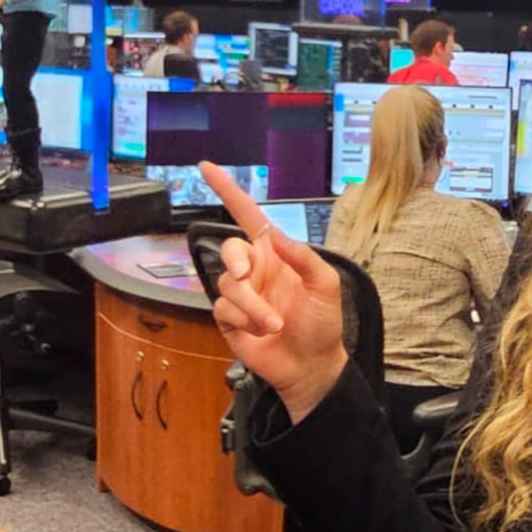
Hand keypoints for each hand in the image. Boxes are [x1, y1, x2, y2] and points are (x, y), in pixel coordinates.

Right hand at [198, 162, 346, 421]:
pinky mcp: (229, 319)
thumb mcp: (324, 285)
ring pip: (227, 284)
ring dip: (252, 305)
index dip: (228, 191)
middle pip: (229, 249)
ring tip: (274, 324)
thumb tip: (274, 233)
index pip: (248, 215)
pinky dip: (244, 320)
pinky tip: (261, 332)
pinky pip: (223, 309)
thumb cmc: (322, 322)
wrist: (312, 365)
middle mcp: (254, 269)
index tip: (207, 167)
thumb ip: (303, 256)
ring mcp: (240, 294)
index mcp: (275, 253)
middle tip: (246, 276)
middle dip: (236, 260)